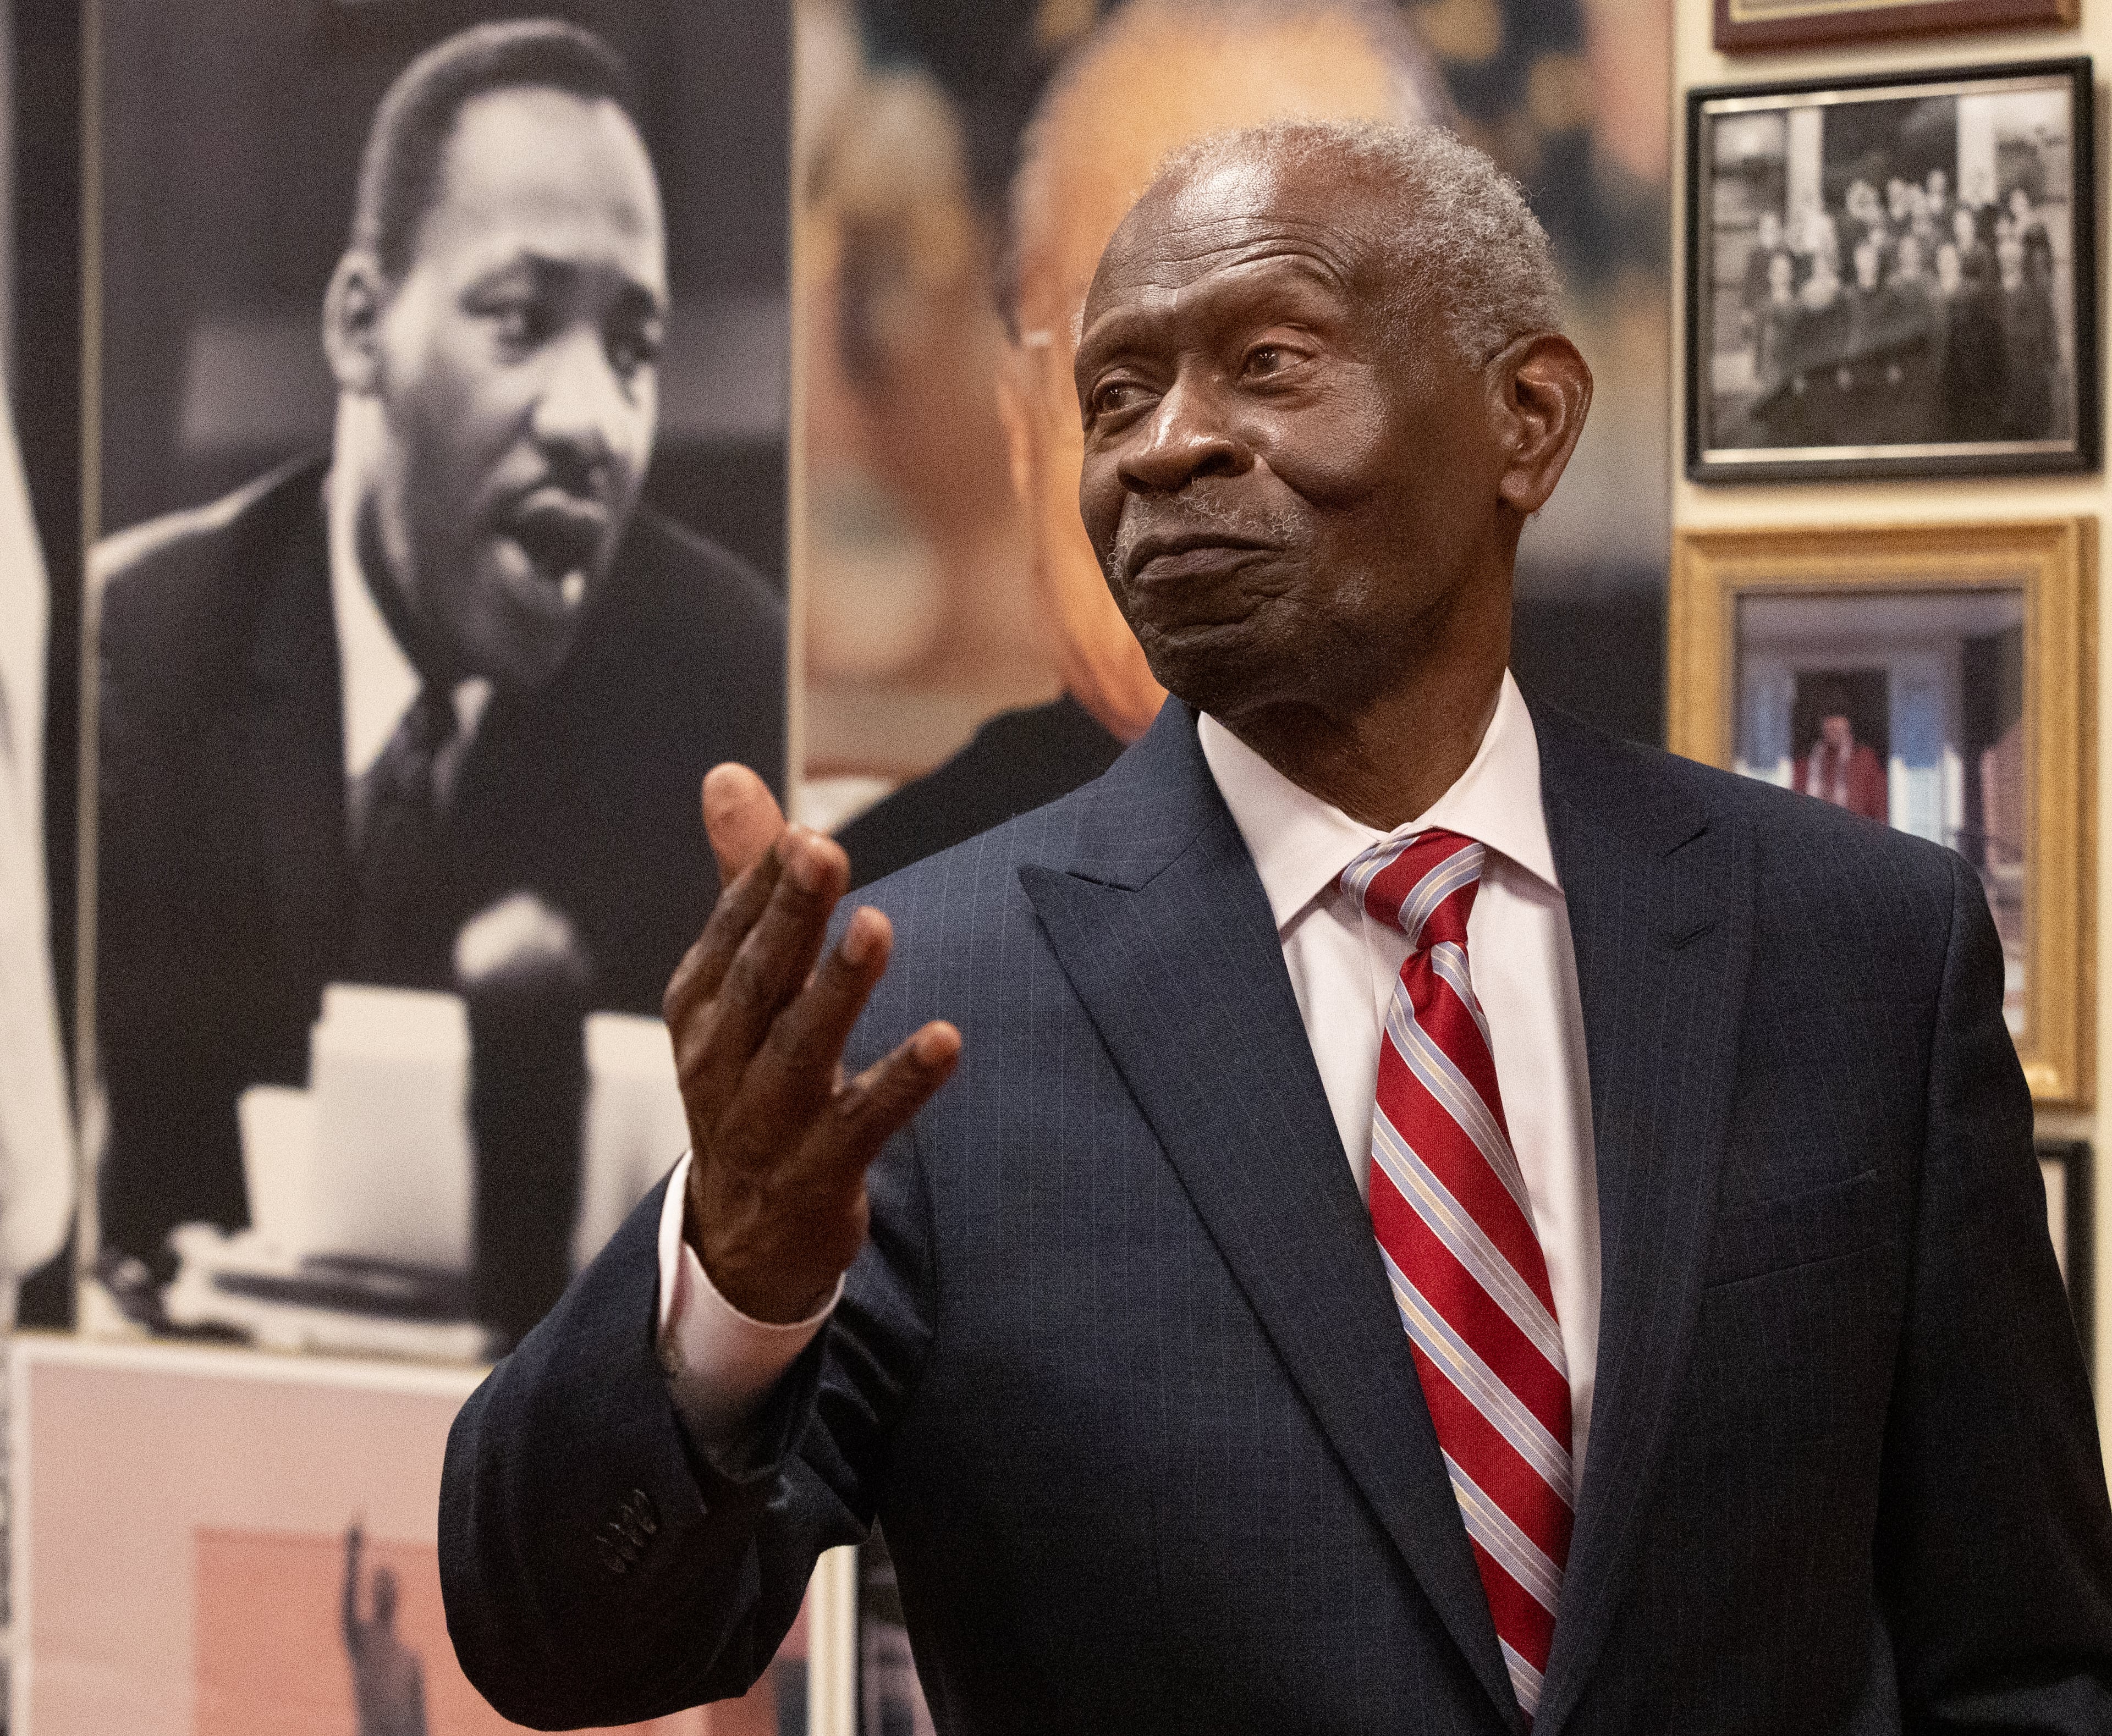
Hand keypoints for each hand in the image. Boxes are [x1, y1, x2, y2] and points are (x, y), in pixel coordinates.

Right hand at [662, 765, 960, 1322]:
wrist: (743, 1233)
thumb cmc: (748, 1077)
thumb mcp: (737, 984)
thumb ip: (745, 880)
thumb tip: (728, 776)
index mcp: (701, 1006)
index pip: (731, 933)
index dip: (764, 883)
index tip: (802, 832)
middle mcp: (721, 1060)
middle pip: (759, 979)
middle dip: (790, 914)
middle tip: (823, 850)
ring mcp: (767, 1121)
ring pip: (801, 1048)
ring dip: (839, 989)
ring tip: (877, 927)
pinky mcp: (819, 1170)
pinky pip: (863, 1122)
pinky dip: (901, 1082)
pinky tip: (944, 1041)